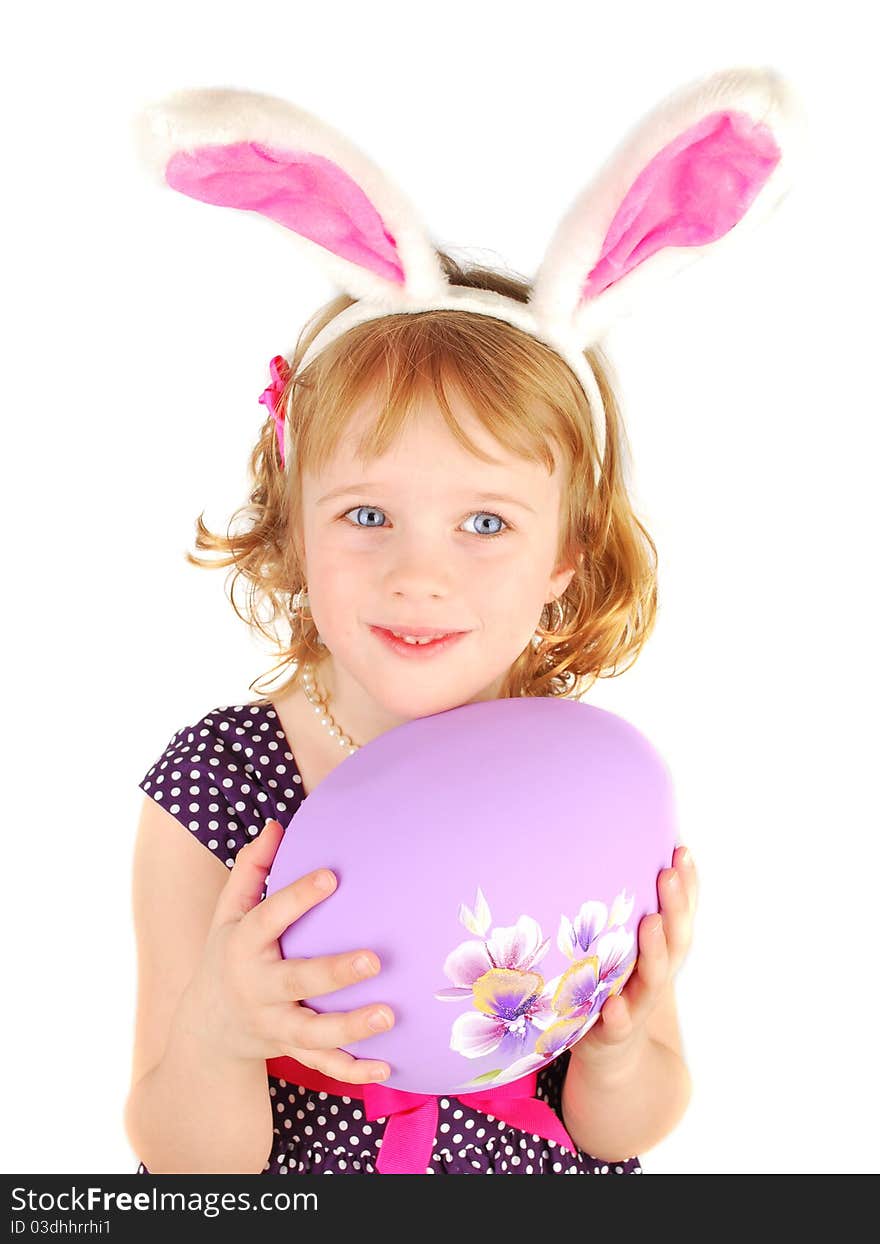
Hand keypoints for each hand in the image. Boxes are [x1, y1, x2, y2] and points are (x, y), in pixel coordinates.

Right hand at [179, 819, 394, 1083]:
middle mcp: (258, 987)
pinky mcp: (291, 1051)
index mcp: (244, 945)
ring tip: (389, 1014)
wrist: (207, 1026)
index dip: (297, 897)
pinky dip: (353, 1070)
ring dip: (351, 1028)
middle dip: (334, 973)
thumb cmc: (229, 952)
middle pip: (296, 982)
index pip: (269, 918)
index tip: (331, 876)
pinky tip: (387, 1066)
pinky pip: (322, 1064)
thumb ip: (252, 869)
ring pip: (312, 1033)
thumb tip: (276, 826)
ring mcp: (275, 1024)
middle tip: (374, 959)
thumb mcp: (229, 912)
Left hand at [569, 845, 696, 1075]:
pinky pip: (616, 1023)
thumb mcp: (633, 951)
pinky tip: (611, 1003)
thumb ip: (637, 911)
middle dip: (675, 906)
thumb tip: (641, 852)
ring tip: (651, 922)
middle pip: (673, 941)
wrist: (616, 1058)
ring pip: (652, 979)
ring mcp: (636, 1004)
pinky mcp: (611, 1032)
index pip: (681, 914)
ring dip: (654, 951)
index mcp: (663, 952)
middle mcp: (656, 976)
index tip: (682, 849)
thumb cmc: (621, 987)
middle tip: (669, 873)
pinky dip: (616, 1014)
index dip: (687, 885)